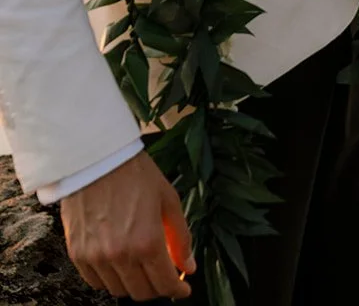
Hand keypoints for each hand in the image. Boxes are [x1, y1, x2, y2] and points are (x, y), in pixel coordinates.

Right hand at [61, 151, 195, 300]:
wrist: (97, 158)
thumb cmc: (136, 175)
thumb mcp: (168, 200)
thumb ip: (180, 237)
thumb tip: (188, 266)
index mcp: (147, 242)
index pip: (164, 284)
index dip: (177, 290)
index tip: (183, 289)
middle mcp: (121, 256)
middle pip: (141, 293)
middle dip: (157, 288)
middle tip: (163, 275)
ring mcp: (96, 257)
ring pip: (118, 291)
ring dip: (133, 284)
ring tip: (141, 266)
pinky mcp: (77, 254)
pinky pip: (96, 282)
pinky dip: (110, 279)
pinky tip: (119, 264)